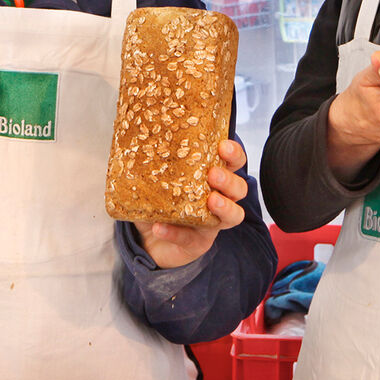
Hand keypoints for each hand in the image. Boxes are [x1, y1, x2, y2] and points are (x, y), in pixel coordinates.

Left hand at [135, 139, 248, 268]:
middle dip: (229, 180)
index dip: (234, 154)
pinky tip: (159, 227)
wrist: (148, 239)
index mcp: (213, 178)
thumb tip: (139, 135)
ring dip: (224, 206)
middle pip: (239, 188)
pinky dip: (175, 233)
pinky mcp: (198, 244)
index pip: (234, 162)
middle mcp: (219, 199)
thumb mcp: (158, 178)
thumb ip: (157, 162)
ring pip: (233, 216)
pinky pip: (191, 238)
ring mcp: (212, 224)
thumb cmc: (160, 202)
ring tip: (210, 200)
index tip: (223, 147)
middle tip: (213, 174)